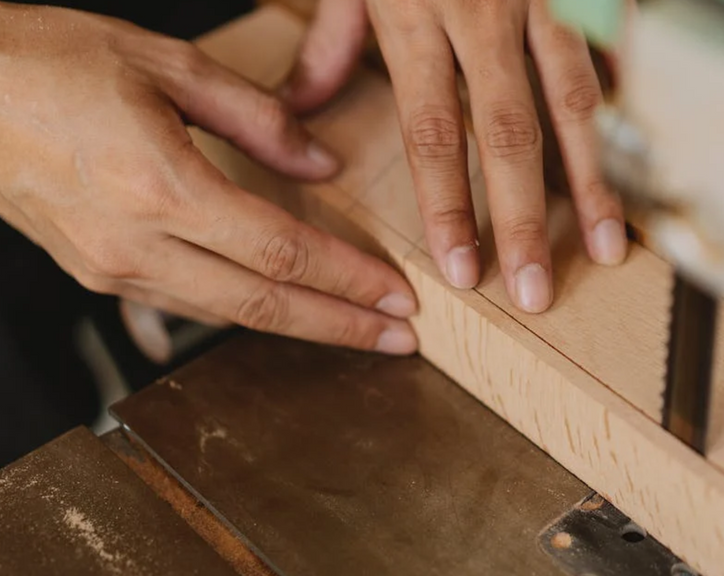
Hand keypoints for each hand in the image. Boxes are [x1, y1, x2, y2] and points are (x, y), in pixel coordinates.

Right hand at [0, 3, 417, 353]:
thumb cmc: (47, 62)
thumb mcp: (165, 64)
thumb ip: (256, 117)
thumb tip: (322, 161)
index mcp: (161, 186)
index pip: (283, 254)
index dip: (350, 280)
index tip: (399, 298)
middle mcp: (135, 243)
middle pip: (263, 306)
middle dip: (342, 326)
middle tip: (401, 340)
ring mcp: (111, 267)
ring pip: (226, 316)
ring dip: (299, 327)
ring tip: (355, 330)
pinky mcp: (96, 272)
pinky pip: (187, 304)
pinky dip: (245, 313)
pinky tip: (281, 311)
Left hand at [283, 0, 627, 312]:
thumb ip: (330, 42)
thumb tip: (302, 110)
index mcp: (416, 14)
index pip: (433, 132)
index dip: (449, 206)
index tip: (461, 269)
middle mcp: (482, 13)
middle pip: (510, 134)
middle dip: (525, 219)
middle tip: (534, 289)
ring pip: (576, 102)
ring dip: (594, 183)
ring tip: (609, 248)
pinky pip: (612, 50)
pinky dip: (627, 109)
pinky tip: (642, 166)